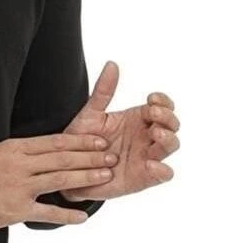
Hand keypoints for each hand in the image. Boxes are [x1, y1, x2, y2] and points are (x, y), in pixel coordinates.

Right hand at [0, 132, 117, 229]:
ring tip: (106, 176)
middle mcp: (19, 164)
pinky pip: (46, 212)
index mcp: (14, 148)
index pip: (55, 141)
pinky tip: (83, 217)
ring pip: (60, 178)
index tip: (99, 138)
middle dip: (91, 156)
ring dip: (86, 177)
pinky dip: (67, 215)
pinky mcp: (13, 210)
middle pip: (63, 157)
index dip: (81, 140)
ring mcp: (17, 187)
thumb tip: (29, 154)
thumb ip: (13, 155)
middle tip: (112, 155)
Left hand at [63, 60, 179, 198]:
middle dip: (167, 117)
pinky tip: (151, 164)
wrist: (70, 170)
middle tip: (151, 113)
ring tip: (156, 134)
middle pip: (172, 125)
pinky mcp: (143, 178)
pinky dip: (162, 170)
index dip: (163, 101)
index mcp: (138, 120)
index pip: (162, 107)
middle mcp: (146, 137)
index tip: (151, 98)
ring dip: (168, 138)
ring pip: (170, 146)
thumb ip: (103, 91)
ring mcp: (147, 157)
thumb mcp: (91, 114)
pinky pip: (162, 175)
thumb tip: (112, 64)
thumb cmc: (83, 142)